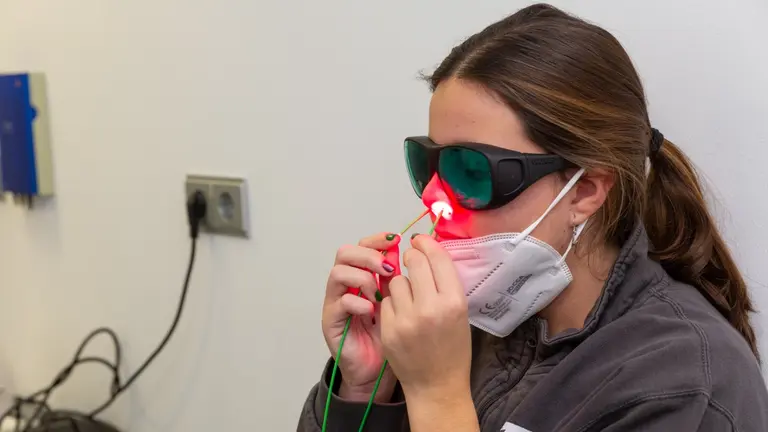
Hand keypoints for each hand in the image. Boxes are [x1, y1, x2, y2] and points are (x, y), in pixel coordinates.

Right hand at [322, 232, 400, 401]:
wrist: (377, 371)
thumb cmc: (394, 337)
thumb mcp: (404, 304)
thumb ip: (402, 280)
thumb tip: (415, 253)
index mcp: (365, 275)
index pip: (364, 245)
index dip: (377, 239)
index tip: (396, 240)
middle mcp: (347, 284)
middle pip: (346, 252)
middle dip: (369, 255)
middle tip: (387, 268)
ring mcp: (336, 301)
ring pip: (338, 272)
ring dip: (362, 278)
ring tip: (378, 294)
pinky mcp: (331, 321)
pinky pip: (339, 301)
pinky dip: (357, 302)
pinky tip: (371, 311)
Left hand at [379, 234, 471, 400]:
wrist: (437, 386)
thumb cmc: (453, 349)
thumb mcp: (460, 313)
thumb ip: (445, 283)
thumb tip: (427, 249)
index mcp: (454, 302)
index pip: (437, 258)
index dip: (427, 244)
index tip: (420, 240)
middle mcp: (431, 308)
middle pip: (414, 262)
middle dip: (412, 257)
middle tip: (412, 259)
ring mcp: (407, 320)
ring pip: (396, 280)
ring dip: (401, 283)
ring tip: (410, 297)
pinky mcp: (388, 330)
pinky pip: (386, 301)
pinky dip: (392, 304)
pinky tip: (401, 315)